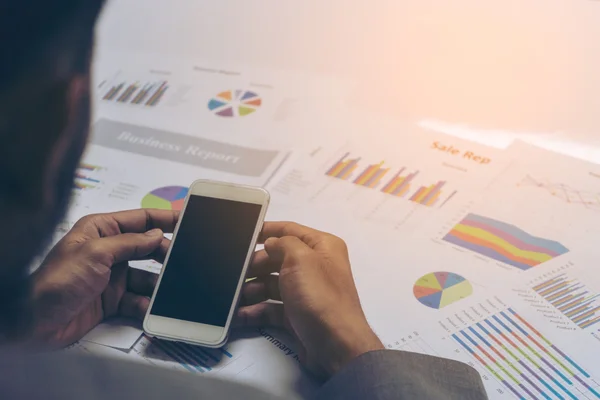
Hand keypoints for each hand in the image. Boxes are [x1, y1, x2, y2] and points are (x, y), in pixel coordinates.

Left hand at [28, 209, 177, 348]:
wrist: (34, 323)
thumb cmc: (53, 282)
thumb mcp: (95, 253)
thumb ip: (130, 243)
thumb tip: (156, 235)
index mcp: (100, 230)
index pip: (140, 219)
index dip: (164, 219)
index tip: (186, 220)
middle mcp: (108, 251)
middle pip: (148, 248)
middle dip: (165, 255)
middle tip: (182, 260)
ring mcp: (111, 277)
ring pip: (146, 277)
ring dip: (158, 284)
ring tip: (170, 288)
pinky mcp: (112, 301)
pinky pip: (138, 300)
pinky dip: (146, 304)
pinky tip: (151, 307)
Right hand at [238, 222, 383, 378]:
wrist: (335, 346)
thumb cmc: (320, 297)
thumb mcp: (301, 260)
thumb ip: (283, 243)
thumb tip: (271, 242)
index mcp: (322, 247)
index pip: (290, 230)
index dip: (267, 230)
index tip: (242, 234)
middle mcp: (315, 267)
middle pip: (277, 258)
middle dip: (255, 265)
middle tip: (234, 271)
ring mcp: (305, 292)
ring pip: (271, 284)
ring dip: (251, 289)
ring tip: (234, 295)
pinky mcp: (296, 315)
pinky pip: (271, 308)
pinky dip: (255, 311)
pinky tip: (239, 314)